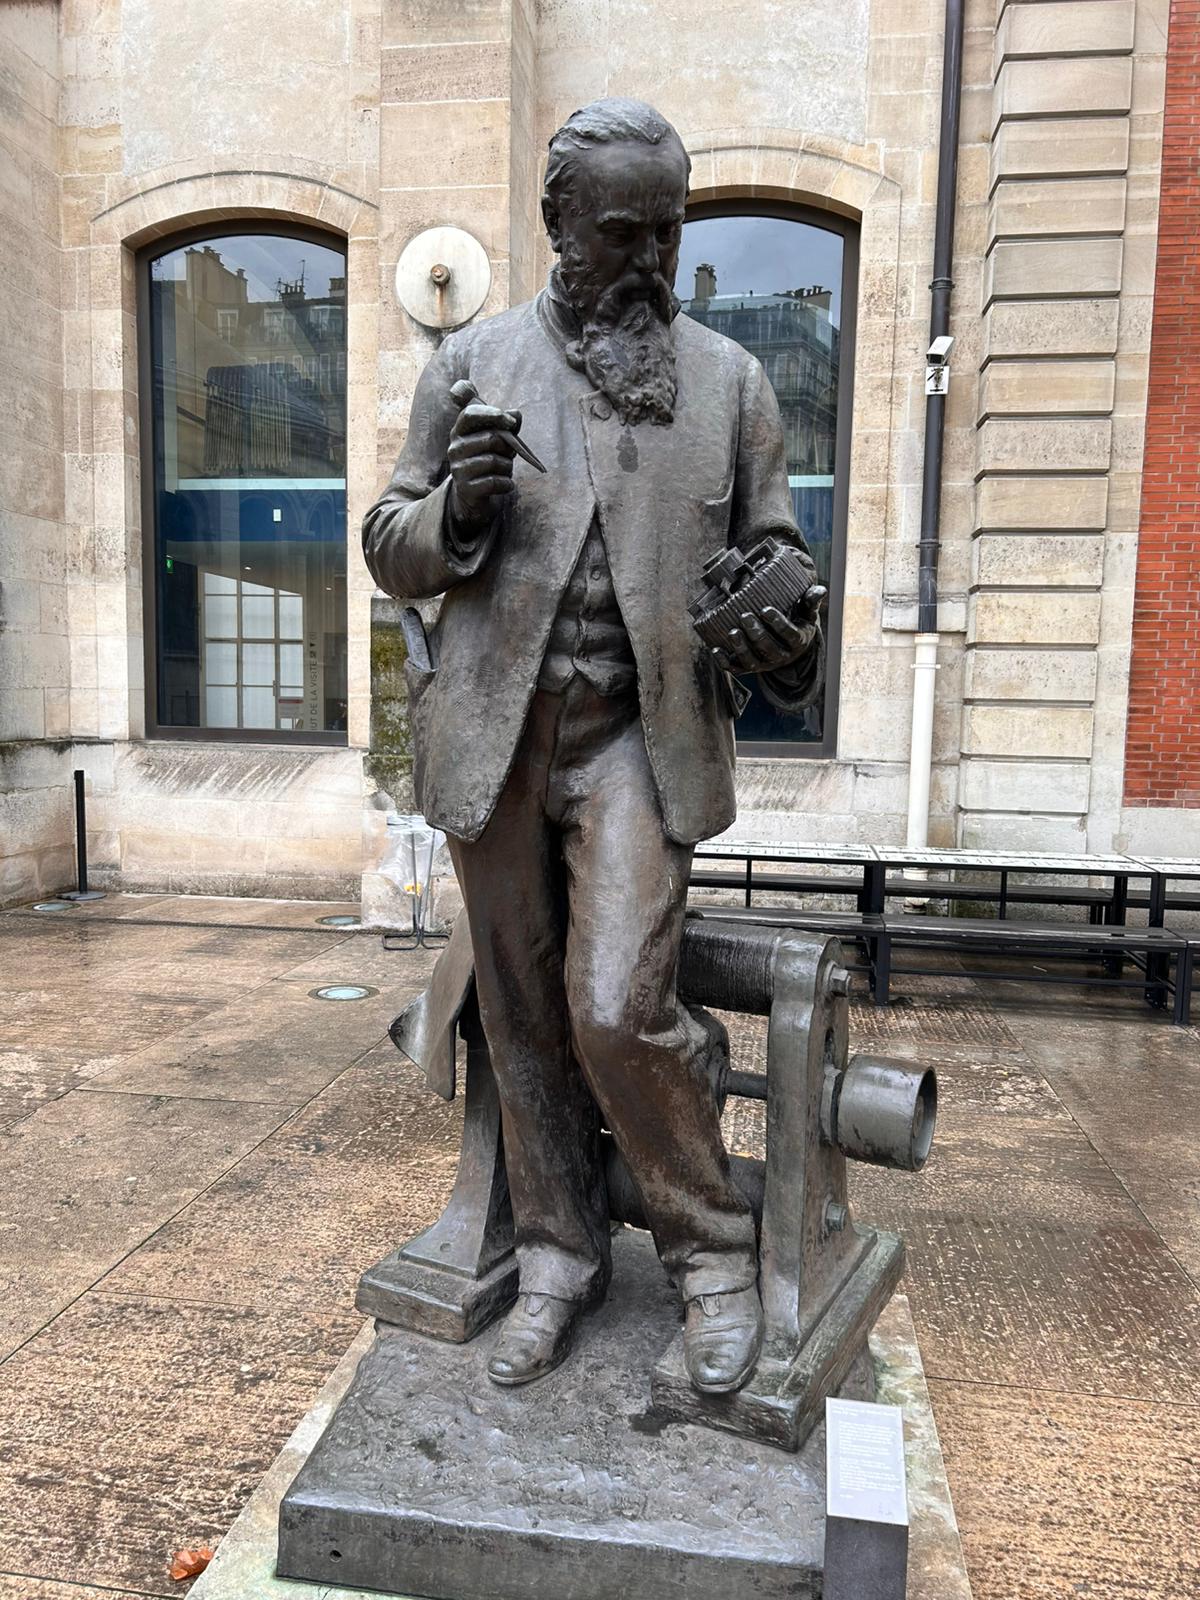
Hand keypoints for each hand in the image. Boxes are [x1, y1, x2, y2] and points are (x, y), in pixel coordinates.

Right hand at [447, 402, 519, 531]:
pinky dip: (507, 483)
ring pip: (494, 461)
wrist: (473, 495)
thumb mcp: (497, 441)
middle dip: (508, 448)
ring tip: (505, 470)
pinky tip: (506, 484)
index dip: (492, 414)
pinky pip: (494, 482)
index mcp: (459, 432)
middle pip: (491, 439)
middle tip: (510, 455)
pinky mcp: (465, 488)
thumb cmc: (487, 460)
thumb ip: (507, 425)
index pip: (470, 414)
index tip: (511, 422)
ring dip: (508, 467)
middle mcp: (455, 448)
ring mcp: (458, 469)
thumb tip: (516, 414)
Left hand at [713, 586, 825, 674]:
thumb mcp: (807, 614)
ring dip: (741, 648)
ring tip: (733, 632)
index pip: (789, 635)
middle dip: (756, 634)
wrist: (790, 647)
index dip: (777, 624)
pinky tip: (715, 650)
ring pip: (752, 661)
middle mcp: (781, 657)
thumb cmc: (797, 623)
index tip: (765, 609)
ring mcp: (764, 664)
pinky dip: (724, 662)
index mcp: (797, 642)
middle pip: (769, 649)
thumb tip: (820, 590)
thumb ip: (810, 601)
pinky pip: (736, 669)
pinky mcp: (749, 669)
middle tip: (745, 616)